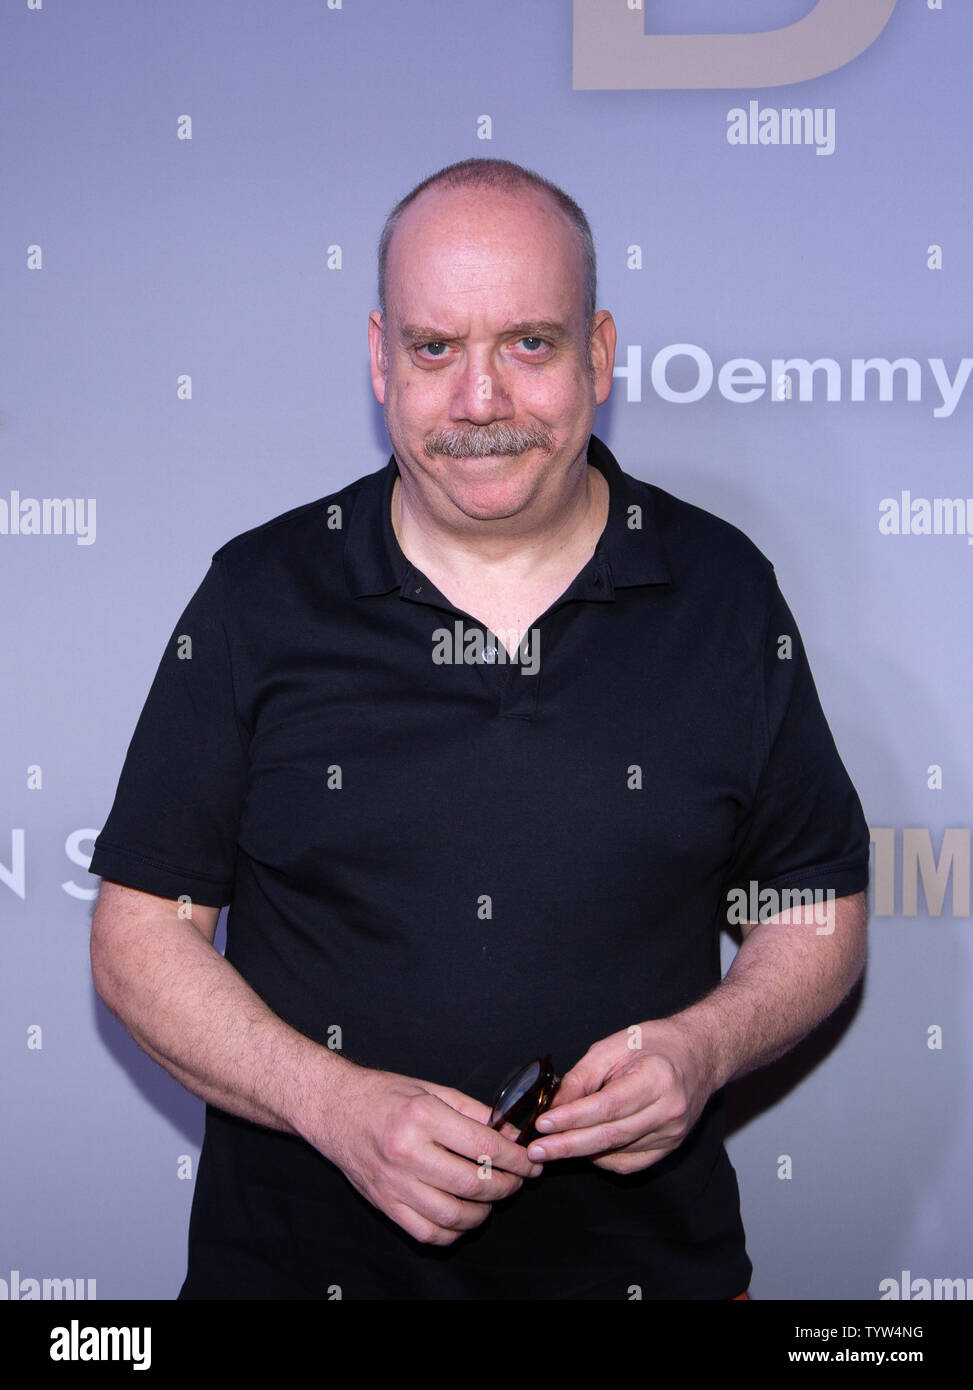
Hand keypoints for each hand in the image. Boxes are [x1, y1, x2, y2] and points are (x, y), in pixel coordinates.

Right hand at [307, 1065, 542, 1245]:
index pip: (484, 1146)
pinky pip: (427, 1232)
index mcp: (423, 1117)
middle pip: (473, 1183)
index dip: (516, 1158)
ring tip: (491, 1197)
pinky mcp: (385, 1204)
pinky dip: (453, 1231)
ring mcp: (395, 1183)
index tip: (529, 1162)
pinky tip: (463, 1215)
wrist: (334, 1109)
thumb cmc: (382, 1095)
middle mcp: (408, 1153)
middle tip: (517, 1180)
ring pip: (454, 1215)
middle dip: (506, 1186)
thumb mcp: (431, 1089)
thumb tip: (508, 1134)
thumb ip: (472, 1112)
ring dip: (483, 1212)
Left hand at [526, 1018, 717, 1173]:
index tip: (542, 1124)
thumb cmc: (655, 1043)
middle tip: (536, 1150)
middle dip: (568, 1145)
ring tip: (553, 1147)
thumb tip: (553, 1105)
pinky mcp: (670, 1147)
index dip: (572, 1118)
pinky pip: (630, 1163)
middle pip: (610, 1136)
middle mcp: (669, 1110)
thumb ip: (582, 1077)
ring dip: (581, 1152)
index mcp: (657, 1078)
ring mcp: (672, 1133)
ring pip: (617, 1153)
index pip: (607, 1107)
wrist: (699, 1054)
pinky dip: (603, 1159)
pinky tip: (586, 1147)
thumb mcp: (613, 1046)